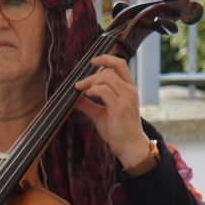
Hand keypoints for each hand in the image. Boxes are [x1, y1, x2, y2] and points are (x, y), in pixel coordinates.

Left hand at [73, 55, 151, 169]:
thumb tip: (74, 98)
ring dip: (90, 82)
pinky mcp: (120, 106)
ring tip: (83, 91)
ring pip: (106, 77)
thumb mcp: (101, 114)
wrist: (130, 147)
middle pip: (109, 70)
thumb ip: (89, 104)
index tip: (93, 62)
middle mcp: (130, 91)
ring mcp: (126, 98)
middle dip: (91, 75)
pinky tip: (87, 96)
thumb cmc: (118, 131)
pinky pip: (103, 90)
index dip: (106, 58)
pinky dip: (92, 90)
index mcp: (128, 90)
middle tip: (79, 85)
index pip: (121, 64)